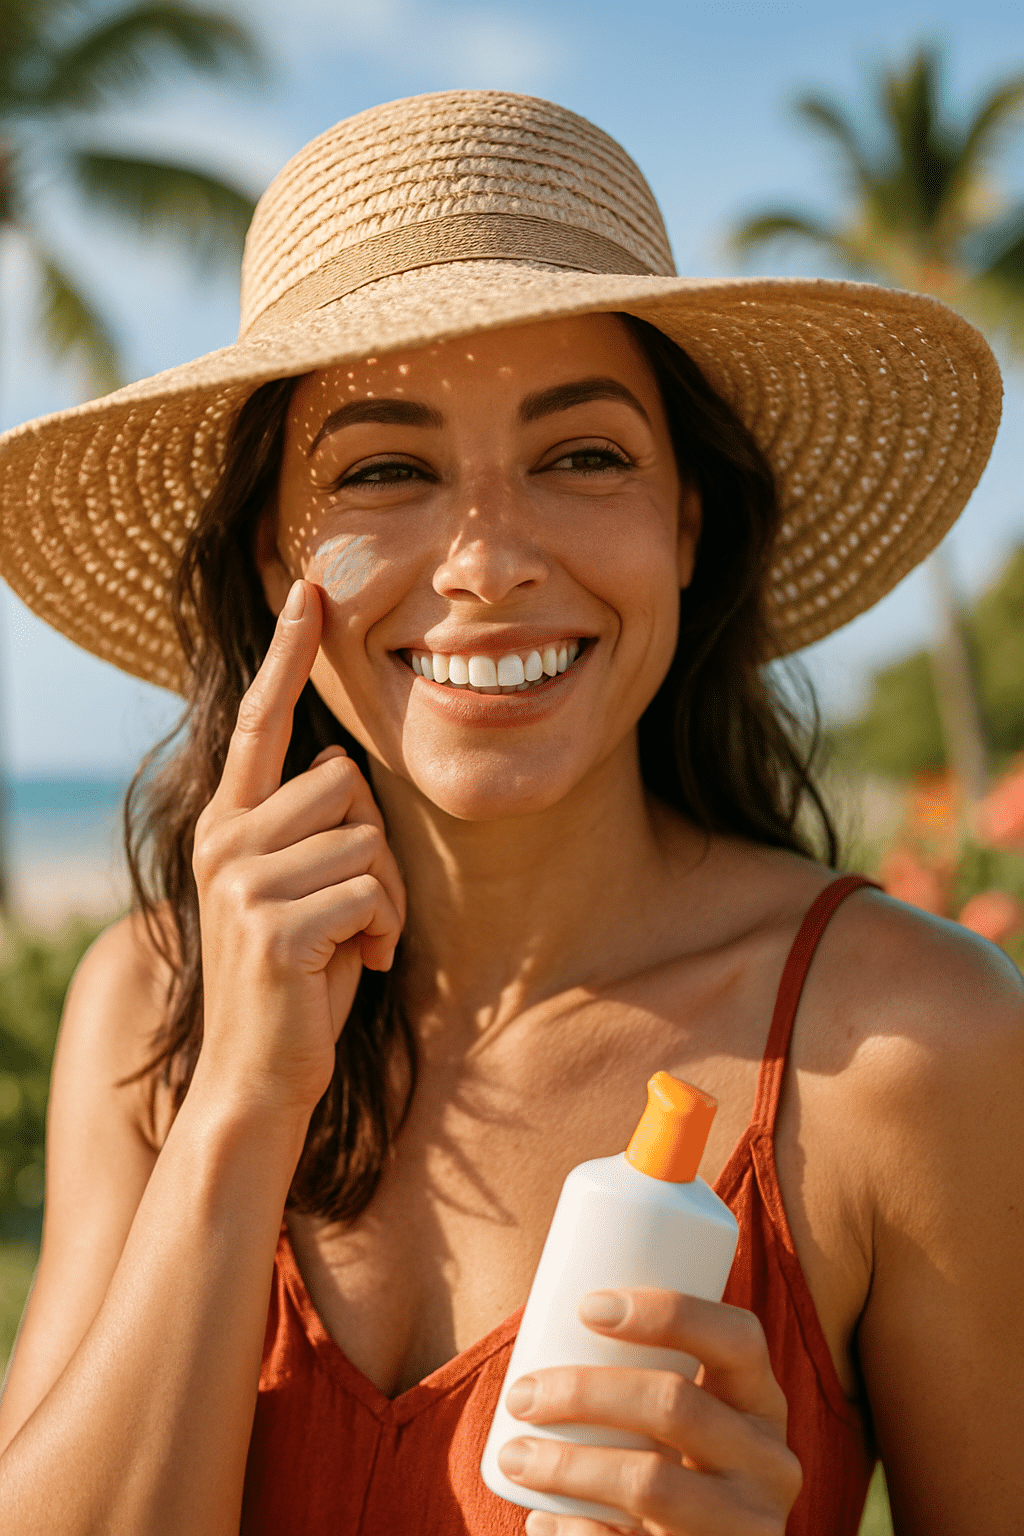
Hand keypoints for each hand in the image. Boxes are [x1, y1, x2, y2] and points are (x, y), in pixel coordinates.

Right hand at [191, 579, 405, 1117]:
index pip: (259, 719)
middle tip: (359, 909)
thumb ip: (308, 823)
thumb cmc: (298, 974)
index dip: (288, 653)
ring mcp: (241, 882)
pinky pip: (373, 891)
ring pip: (367, 836)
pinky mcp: (273, 925)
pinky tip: (356, 966)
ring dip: (388, 895)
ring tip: (355, 940)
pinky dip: (384, 931)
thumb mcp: (298, 885)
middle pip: (346, 782)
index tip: (312, 586)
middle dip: (377, 846)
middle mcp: (223, 839)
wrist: (262, 1071)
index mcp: (228, 822)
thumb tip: (340, 762)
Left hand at [497, 1288, 800, 1534]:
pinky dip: (577, 1533)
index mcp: (764, 1404)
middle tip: (522, 1394)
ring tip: (513, 1455)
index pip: (739, 1337)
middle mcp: (773, 1464)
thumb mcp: (684, 1423)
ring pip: (650, 1481)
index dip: (667, 1310)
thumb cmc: (674, 1474)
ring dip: (566, 1463)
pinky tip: (545, 1522)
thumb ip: (643, 1373)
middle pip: (677, 1404)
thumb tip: (545, 1317)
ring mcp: (749, 1527)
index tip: (586, 1306)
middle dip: (584, 1391)